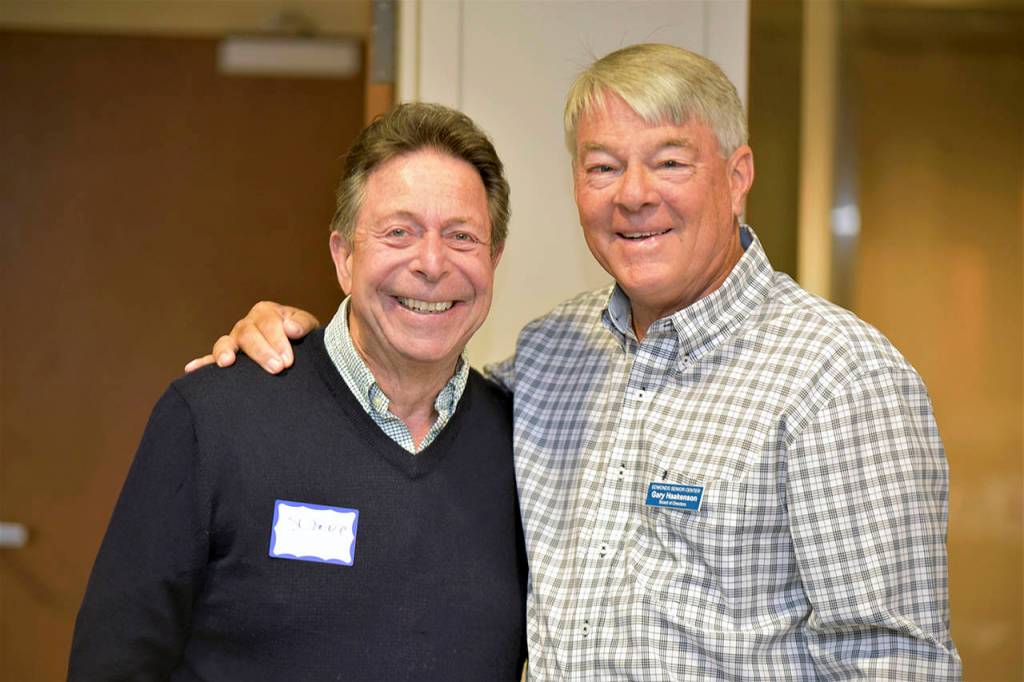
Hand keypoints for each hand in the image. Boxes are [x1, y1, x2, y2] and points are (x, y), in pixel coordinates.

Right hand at [184, 302, 318, 373]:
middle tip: (277, 368)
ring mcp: (235, 341)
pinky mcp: (228, 358)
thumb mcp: (308, 327)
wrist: (300, 351)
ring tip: (227, 363)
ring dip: (225, 352)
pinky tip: (191, 369)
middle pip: (247, 334)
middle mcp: (247, 324)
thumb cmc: (303, 338)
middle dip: (262, 352)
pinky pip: (211, 359)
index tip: (288, 361)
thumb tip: (291, 329)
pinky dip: (202, 364)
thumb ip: (302, 324)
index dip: (278, 341)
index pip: (268, 323)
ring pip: (225, 343)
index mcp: (266, 312)